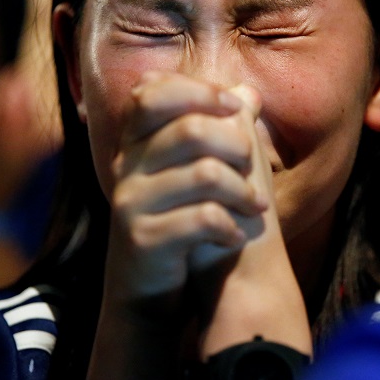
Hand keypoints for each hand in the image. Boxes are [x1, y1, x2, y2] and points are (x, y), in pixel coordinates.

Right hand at [102, 72, 269, 315]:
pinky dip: (230, 226)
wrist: (147, 287)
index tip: (236, 109)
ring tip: (255, 206)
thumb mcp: (194, 169)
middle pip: (191, 130)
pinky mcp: (143, 239)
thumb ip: (219, 129)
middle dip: (237, 144)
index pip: (152, 92)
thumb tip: (249, 93)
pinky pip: (203, 218)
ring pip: (206, 174)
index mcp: (134, 141)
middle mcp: (125, 165)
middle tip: (254, 165)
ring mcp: (131, 202)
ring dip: (243, 191)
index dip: (200, 92)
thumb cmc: (179, 217)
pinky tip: (235, 237)